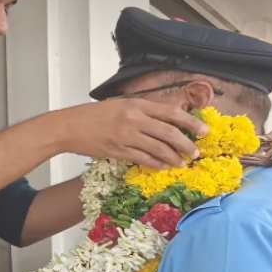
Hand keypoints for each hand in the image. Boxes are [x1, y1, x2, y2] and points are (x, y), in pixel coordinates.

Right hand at [52, 98, 208, 168]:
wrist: (68, 127)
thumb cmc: (93, 115)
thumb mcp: (120, 105)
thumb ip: (141, 110)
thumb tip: (166, 117)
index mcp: (135, 105)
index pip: (170, 113)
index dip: (190, 123)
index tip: (203, 131)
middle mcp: (133, 119)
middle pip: (169, 132)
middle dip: (186, 144)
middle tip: (195, 152)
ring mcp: (125, 136)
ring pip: (158, 148)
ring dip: (173, 157)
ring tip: (182, 162)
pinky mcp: (117, 151)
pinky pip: (143, 159)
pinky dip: (156, 163)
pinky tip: (163, 166)